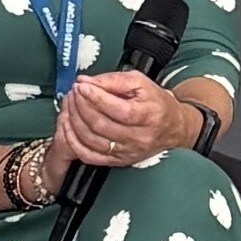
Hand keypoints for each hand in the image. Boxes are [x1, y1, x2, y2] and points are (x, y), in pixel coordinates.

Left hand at [48, 69, 181, 179]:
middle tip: (73, 93)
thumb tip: (85, 81)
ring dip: (74, 121)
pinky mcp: (118, 161)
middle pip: (101, 125)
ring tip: (69, 105)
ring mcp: (127, 152)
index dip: (95, 97)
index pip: (117, 109)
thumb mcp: (140, 82)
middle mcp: (138, 137)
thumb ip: (113, 79)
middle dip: (81, 106)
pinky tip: (68, 127)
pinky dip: (73, 141)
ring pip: (91, 140)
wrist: (172, 128)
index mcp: (148, 115)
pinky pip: (88, 155)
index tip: (81, 86)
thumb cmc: (155, 103)